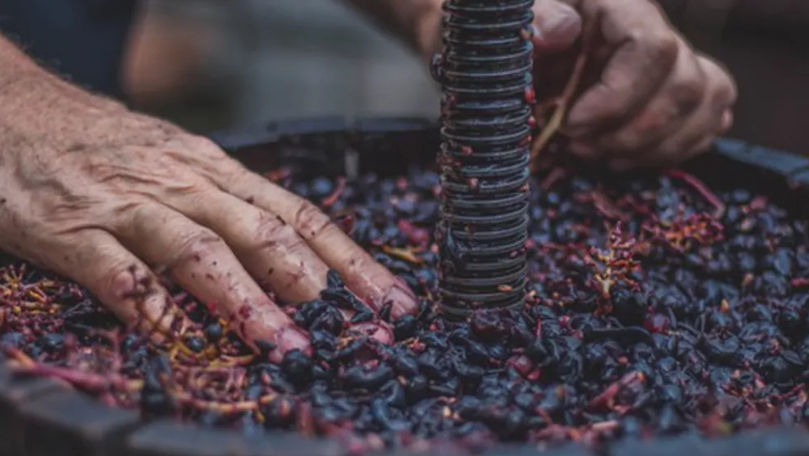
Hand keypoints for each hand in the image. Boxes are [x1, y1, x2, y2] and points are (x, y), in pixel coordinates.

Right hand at [0, 78, 415, 362]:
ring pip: (197, 250)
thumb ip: (231, 206)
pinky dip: (149, 305)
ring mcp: (130, 206)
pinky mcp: (73, 230)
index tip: (389, 300)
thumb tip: (298, 258)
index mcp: (218, 172)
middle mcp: (186, 185)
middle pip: (260, 231)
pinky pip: (117, 271)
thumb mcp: (183, 163)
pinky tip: (176, 337)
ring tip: (278, 340)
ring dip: (242, 298)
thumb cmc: (112, 145)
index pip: (300, 215)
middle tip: (340, 325)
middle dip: (305, 279)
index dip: (350, 259)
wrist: (17, 108)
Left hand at [530, 0, 736, 169]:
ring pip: (707, 104)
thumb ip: (537, 19)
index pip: (653, 48)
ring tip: (599, 156)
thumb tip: (561, 30)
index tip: (572, 123)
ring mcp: (678, 62)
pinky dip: (673, 151)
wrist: (530, 57)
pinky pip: (710, 120)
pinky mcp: (683, 92)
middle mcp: (658, 32)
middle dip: (631, 134)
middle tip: (578, 146)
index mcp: (620, 8)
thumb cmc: (525, 40)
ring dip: (653, 148)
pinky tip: (625, 158)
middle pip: (686, 86)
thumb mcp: (519, 22)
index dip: (618, 97)